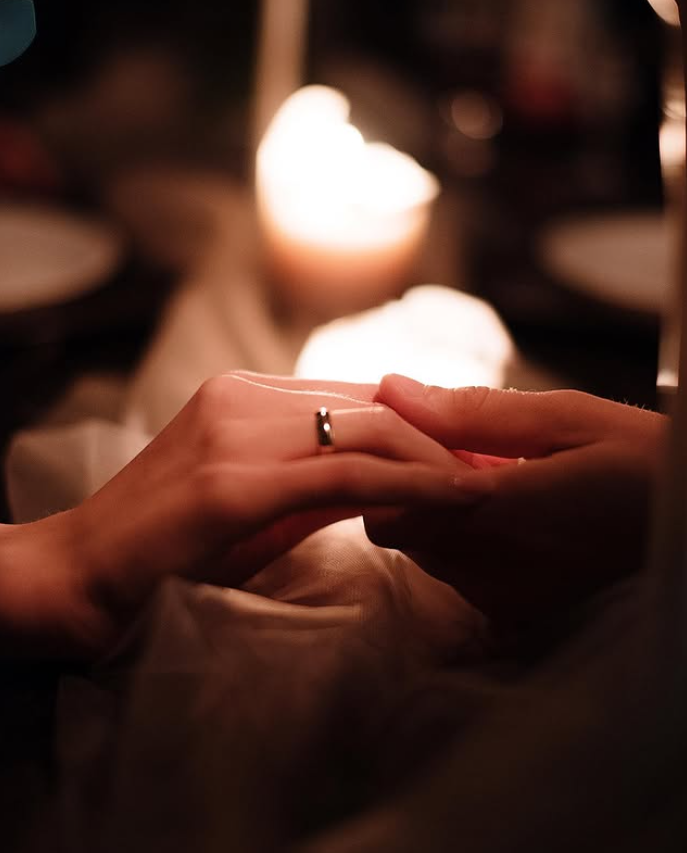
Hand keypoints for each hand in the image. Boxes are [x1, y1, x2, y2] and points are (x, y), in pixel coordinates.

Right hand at [0, 373, 464, 658]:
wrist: (77, 576)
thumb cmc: (164, 551)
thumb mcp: (253, 507)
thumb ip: (314, 484)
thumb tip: (386, 485)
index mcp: (242, 394)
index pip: (356, 395)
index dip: (422, 422)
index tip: (470, 453)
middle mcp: (242, 396)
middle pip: (375, 403)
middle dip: (446, 436)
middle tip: (500, 468)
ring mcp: (238, 432)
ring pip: (371, 428)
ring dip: (442, 460)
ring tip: (492, 487)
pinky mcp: (237, 481)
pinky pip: (348, 472)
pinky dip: (413, 485)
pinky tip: (457, 501)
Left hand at [365, 375, 666, 626]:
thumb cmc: (638, 458)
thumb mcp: (566, 417)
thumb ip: (472, 411)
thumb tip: (392, 390)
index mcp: (498, 511)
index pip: (390, 506)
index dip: (382, 471)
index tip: (398, 438)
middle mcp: (490, 565)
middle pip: (397, 530)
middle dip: (407, 489)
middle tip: (448, 450)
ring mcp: (501, 594)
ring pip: (423, 551)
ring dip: (435, 514)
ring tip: (483, 477)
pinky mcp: (515, 609)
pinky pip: (456, 572)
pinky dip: (461, 540)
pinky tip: (502, 513)